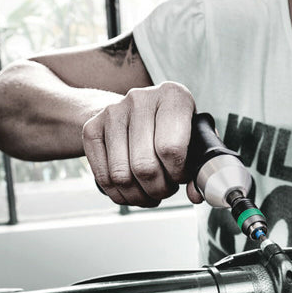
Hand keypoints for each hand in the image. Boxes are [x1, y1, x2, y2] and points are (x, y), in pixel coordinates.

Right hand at [82, 81, 203, 207]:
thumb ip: (200, 168)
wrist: (135, 112)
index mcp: (173, 96)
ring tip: (149, 191)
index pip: (171, 149)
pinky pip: (103, 177)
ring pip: (121, 176)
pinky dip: (120, 195)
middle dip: (158, 189)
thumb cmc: (171, 129)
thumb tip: (196, 195)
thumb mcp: (193, 140)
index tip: (180, 176)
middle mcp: (140, 99)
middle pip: (144, 166)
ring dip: (139, 196)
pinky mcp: (92, 128)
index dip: (177, 174)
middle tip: (164, 189)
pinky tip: (132, 191)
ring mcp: (113, 112)